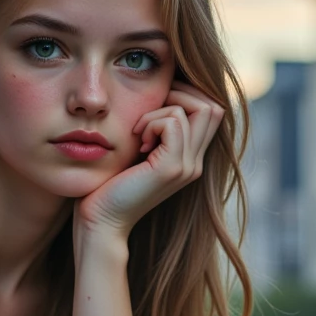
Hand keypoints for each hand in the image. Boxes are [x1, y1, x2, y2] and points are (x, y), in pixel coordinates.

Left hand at [74, 82, 223, 246]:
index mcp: (191, 159)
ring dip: (160, 110)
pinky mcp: (172, 168)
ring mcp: (188, 167)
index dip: (188, 96)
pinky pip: (174, 122)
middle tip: (148, 111)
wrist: (101, 222)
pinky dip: (152, 121)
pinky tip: (138, 140)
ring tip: (139, 131)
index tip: (155, 105)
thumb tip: (159, 94)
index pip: (212, 111)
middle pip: (214, 107)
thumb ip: (154, 129)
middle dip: (180, 94)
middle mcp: (196, 163)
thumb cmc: (110, 185)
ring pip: (196, 109)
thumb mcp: (138, 150)